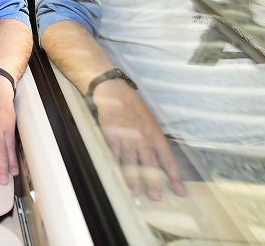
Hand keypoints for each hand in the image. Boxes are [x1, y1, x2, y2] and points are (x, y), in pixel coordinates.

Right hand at [92, 80, 185, 199]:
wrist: (115, 93)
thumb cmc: (135, 108)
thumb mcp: (151, 123)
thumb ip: (155, 142)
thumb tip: (161, 162)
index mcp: (156, 135)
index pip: (168, 160)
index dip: (175, 177)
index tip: (180, 192)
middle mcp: (143, 138)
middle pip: (149, 164)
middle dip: (153, 182)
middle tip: (156, 197)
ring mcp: (126, 138)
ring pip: (130, 163)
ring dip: (133, 179)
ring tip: (136, 192)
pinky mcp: (111, 136)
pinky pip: (114, 155)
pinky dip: (115, 167)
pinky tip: (116, 176)